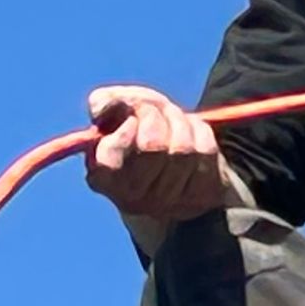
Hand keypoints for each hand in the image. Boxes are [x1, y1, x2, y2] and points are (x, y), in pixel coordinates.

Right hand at [83, 84, 230, 227]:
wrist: (177, 162)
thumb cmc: (140, 133)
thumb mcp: (118, 112)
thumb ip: (104, 103)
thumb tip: (100, 109)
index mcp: (105, 180)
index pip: (109, 159)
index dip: (123, 132)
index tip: (129, 120)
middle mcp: (136, 200)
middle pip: (152, 146)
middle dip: (154, 115)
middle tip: (153, 110)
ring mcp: (171, 202)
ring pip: (182, 147)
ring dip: (178, 120)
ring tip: (172, 119)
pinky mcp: (202, 195)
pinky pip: (205, 150)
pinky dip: (199, 130)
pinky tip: (191, 134)